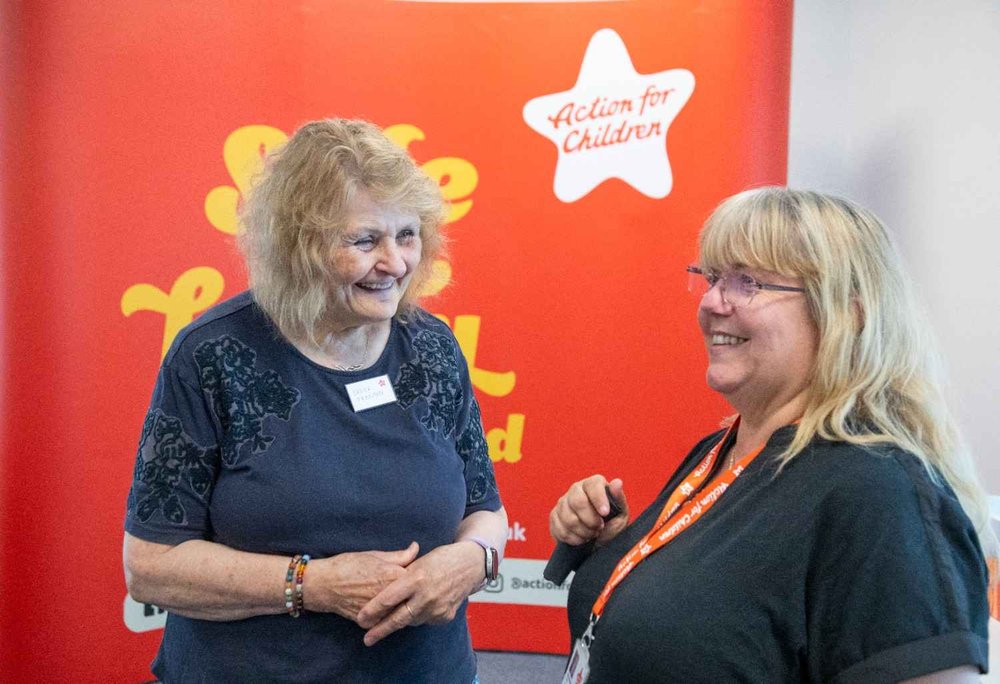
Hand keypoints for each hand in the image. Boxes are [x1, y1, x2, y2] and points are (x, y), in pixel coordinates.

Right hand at [304, 542, 418, 623]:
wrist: (323, 585)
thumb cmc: (348, 565)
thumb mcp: (375, 555)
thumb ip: (400, 555)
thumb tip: (416, 548)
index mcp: (393, 576)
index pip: (416, 578)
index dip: (415, 576)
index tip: (413, 573)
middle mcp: (389, 596)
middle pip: (409, 596)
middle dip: (409, 592)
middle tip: (403, 586)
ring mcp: (380, 612)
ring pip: (399, 610)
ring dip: (400, 605)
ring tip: (393, 596)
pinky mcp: (370, 622)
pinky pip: (385, 619)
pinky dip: (387, 614)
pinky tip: (384, 607)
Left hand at [356, 541, 483, 645]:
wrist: (471, 565)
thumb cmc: (442, 559)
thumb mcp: (419, 561)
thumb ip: (400, 573)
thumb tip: (382, 584)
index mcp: (416, 578)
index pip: (388, 598)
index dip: (373, 610)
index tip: (361, 619)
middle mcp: (426, 596)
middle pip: (397, 618)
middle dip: (380, 630)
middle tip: (367, 639)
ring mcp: (437, 608)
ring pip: (411, 621)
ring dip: (401, 619)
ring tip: (393, 617)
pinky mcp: (445, 616)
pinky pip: (426, 620)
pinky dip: (419, 616)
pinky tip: (419, 607)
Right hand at [549, 475, 628, 545]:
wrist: (598, 543)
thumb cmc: (610, 526)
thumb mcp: (620, 514)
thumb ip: (618, 498)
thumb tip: (617, 482)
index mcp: (593, 484)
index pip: (593, 485)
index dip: (599, 499)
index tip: (605, 513)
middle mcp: (576, 489)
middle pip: (578, 502)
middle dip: (590, 520)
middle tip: (599, 528)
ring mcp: (563, 502)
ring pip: (568, 519)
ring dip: (583, 532)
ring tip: (591, 534)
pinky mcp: (554, 516)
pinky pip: (560, 529)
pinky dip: (573, 538)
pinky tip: (581, 538)